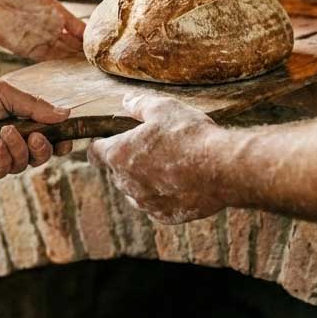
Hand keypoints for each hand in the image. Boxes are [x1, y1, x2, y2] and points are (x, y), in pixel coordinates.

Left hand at [0, 0, 97, 61]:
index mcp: (58, 12)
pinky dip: (58, 64)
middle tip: (104, 62)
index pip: (80, 28)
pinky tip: (69, 69)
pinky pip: (46, 59)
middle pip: (74, 44)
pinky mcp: (27, 49)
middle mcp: (52, 28)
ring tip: (91, 70)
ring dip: (74, 61)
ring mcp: (40, 40)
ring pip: (63, 54)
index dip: (91, 36)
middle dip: (86, 53)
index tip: (105, 44)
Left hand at [0, 76, 70, 181]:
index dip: (60, 142)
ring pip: (21, 165)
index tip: (66, 140)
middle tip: (37, 137)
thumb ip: (34, 106)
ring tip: (4, 133)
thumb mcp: (5, 94)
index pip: (47, 139)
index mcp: (19, 124)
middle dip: (43, 149)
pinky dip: (2, 160)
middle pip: (39, 156)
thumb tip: (66, 114)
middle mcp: (10, 143)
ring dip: (18, 150)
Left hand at [88, 95, 224, 224]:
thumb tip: (126, 101)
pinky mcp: (165, 216)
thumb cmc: (190, 135)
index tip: (105, 140)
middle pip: (115, 172)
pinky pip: (155, 205)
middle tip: (146, 147)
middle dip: (125, 160)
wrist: (222, 168)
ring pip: (134, 191)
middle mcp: (127, 183)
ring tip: (165, 164)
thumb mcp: (163, 108)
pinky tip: (179, 183)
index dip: (99, 145)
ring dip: (142, 180)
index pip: (94, 152)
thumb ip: (139, 105)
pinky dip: (161, 195)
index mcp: (119, 154)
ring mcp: (146, 203)